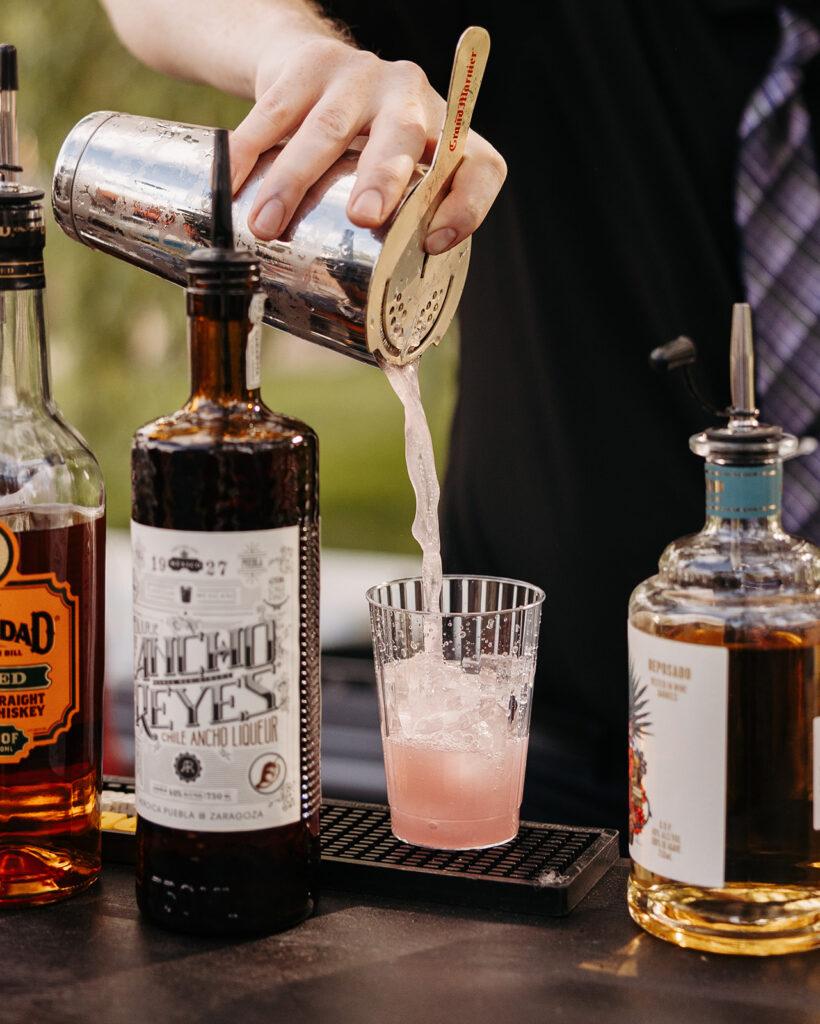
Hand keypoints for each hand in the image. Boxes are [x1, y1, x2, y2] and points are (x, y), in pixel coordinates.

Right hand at [229, 38, 505, 253]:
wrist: (315, 68)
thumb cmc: (368, 144)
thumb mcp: (402, 176)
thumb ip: (406, 225)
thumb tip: (395, 312)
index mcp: (447, 134)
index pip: (480, 167)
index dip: (466, 206)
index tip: (435, 242)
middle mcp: (410, 97)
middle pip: (402, 136)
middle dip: (382, 177)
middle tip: (362, 217)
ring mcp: (358, 77)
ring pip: (325, 130)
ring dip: (293, 180)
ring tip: (268, 226)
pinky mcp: (307, 66)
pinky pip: (272, 112)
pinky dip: (247, 152)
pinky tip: (229, 184)